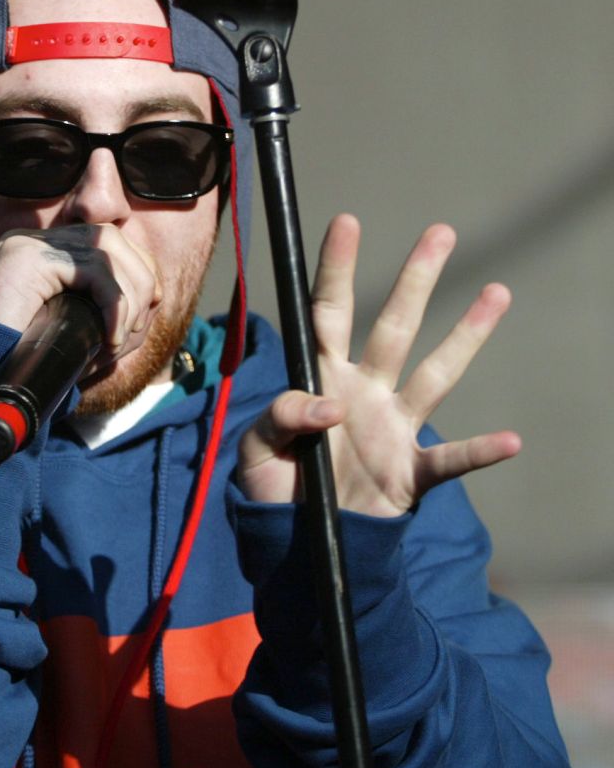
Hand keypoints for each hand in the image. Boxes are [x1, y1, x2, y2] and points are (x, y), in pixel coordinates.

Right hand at [0, 223, 161, 367]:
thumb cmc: (38, 366)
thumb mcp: (86, 331)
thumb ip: (114, 307)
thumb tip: (156, 294)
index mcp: (49, 252)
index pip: (109, 240)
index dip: (139, 273)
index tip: (140, 317)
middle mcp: (36, 240)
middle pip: (112, 237)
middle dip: (139, 284)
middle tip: (130, 332)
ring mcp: (27, 243)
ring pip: (107, 246)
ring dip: (128, 297)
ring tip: (117, 338)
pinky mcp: (24, 256)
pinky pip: (92, 269)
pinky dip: (114, 304)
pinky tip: (109, 337)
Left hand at [237, 214, 520, 516]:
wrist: (299, 545)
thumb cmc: (274, 489)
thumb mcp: (255, 451)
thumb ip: (279, 419)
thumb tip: (328, 406)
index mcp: (320, 378)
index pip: (328, 313)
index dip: (336, 269)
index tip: (347, 221)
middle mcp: (363, 391)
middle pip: (393, 326)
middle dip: (415, 280)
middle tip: (441, 232)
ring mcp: (392, 428)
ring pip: (434, 374)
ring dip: (466, 336)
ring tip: (497, 292)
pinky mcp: (411, 471)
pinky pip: (451, 460)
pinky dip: (480, 452)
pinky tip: (512, 440)